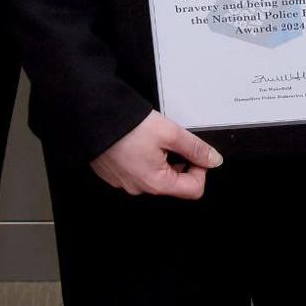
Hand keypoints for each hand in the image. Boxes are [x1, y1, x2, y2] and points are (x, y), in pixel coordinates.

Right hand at [91, 110, 220, 199]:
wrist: (92, 116)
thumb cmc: (127, 126)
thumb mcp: (169, 132)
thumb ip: (194, 148)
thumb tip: (213, 159)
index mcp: (156, 183)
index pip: (194, 189)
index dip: (200, 168)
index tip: (194, 151)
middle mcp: (139, 188)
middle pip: (174, 182)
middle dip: (178, 161)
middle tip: (170, 139)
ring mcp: (124, 183)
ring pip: (154, 175)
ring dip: (159, 158)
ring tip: (150, 137)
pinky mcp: (113, 174)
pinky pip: (136, 170)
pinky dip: (141, 158)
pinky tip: (136, 141)